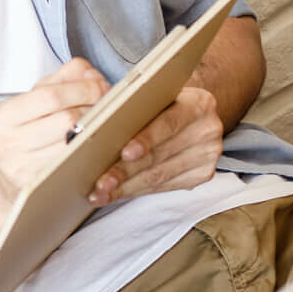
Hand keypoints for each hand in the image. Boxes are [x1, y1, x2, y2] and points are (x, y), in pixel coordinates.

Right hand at [0, 59, 110, 213]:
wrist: (4, 180)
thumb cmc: (21, 137)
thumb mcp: (31, 103)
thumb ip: (60, 80)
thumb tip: (90, 72)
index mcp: (3, 116)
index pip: (50, 96)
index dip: (82, 89)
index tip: (100, 86)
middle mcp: (7, 142)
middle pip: (66, 120)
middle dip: (94, 108)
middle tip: (107, 103)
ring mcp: (21, 167)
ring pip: (74, 143)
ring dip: (96, 129)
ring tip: (102, 121)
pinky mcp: (38, 185)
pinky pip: (74, 163)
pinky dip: (89, 149)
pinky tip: (95, 142)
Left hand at [89, 82, 222, 205]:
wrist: (187, 115)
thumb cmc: (159, 105)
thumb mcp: (147, 97)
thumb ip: (123, 108)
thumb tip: (84, 124)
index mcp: (198, 103)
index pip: (169, 123)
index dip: (146, 140)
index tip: (124, 154)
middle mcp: (207, 129)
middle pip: (161, 155)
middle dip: (126, 171)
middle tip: (101, 183)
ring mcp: (208, 154)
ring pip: (160, 176)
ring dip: (126, 187)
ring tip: (100, 193)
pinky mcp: (202, 174)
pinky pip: (164, 186)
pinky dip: (136, 190)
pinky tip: (116, 194)